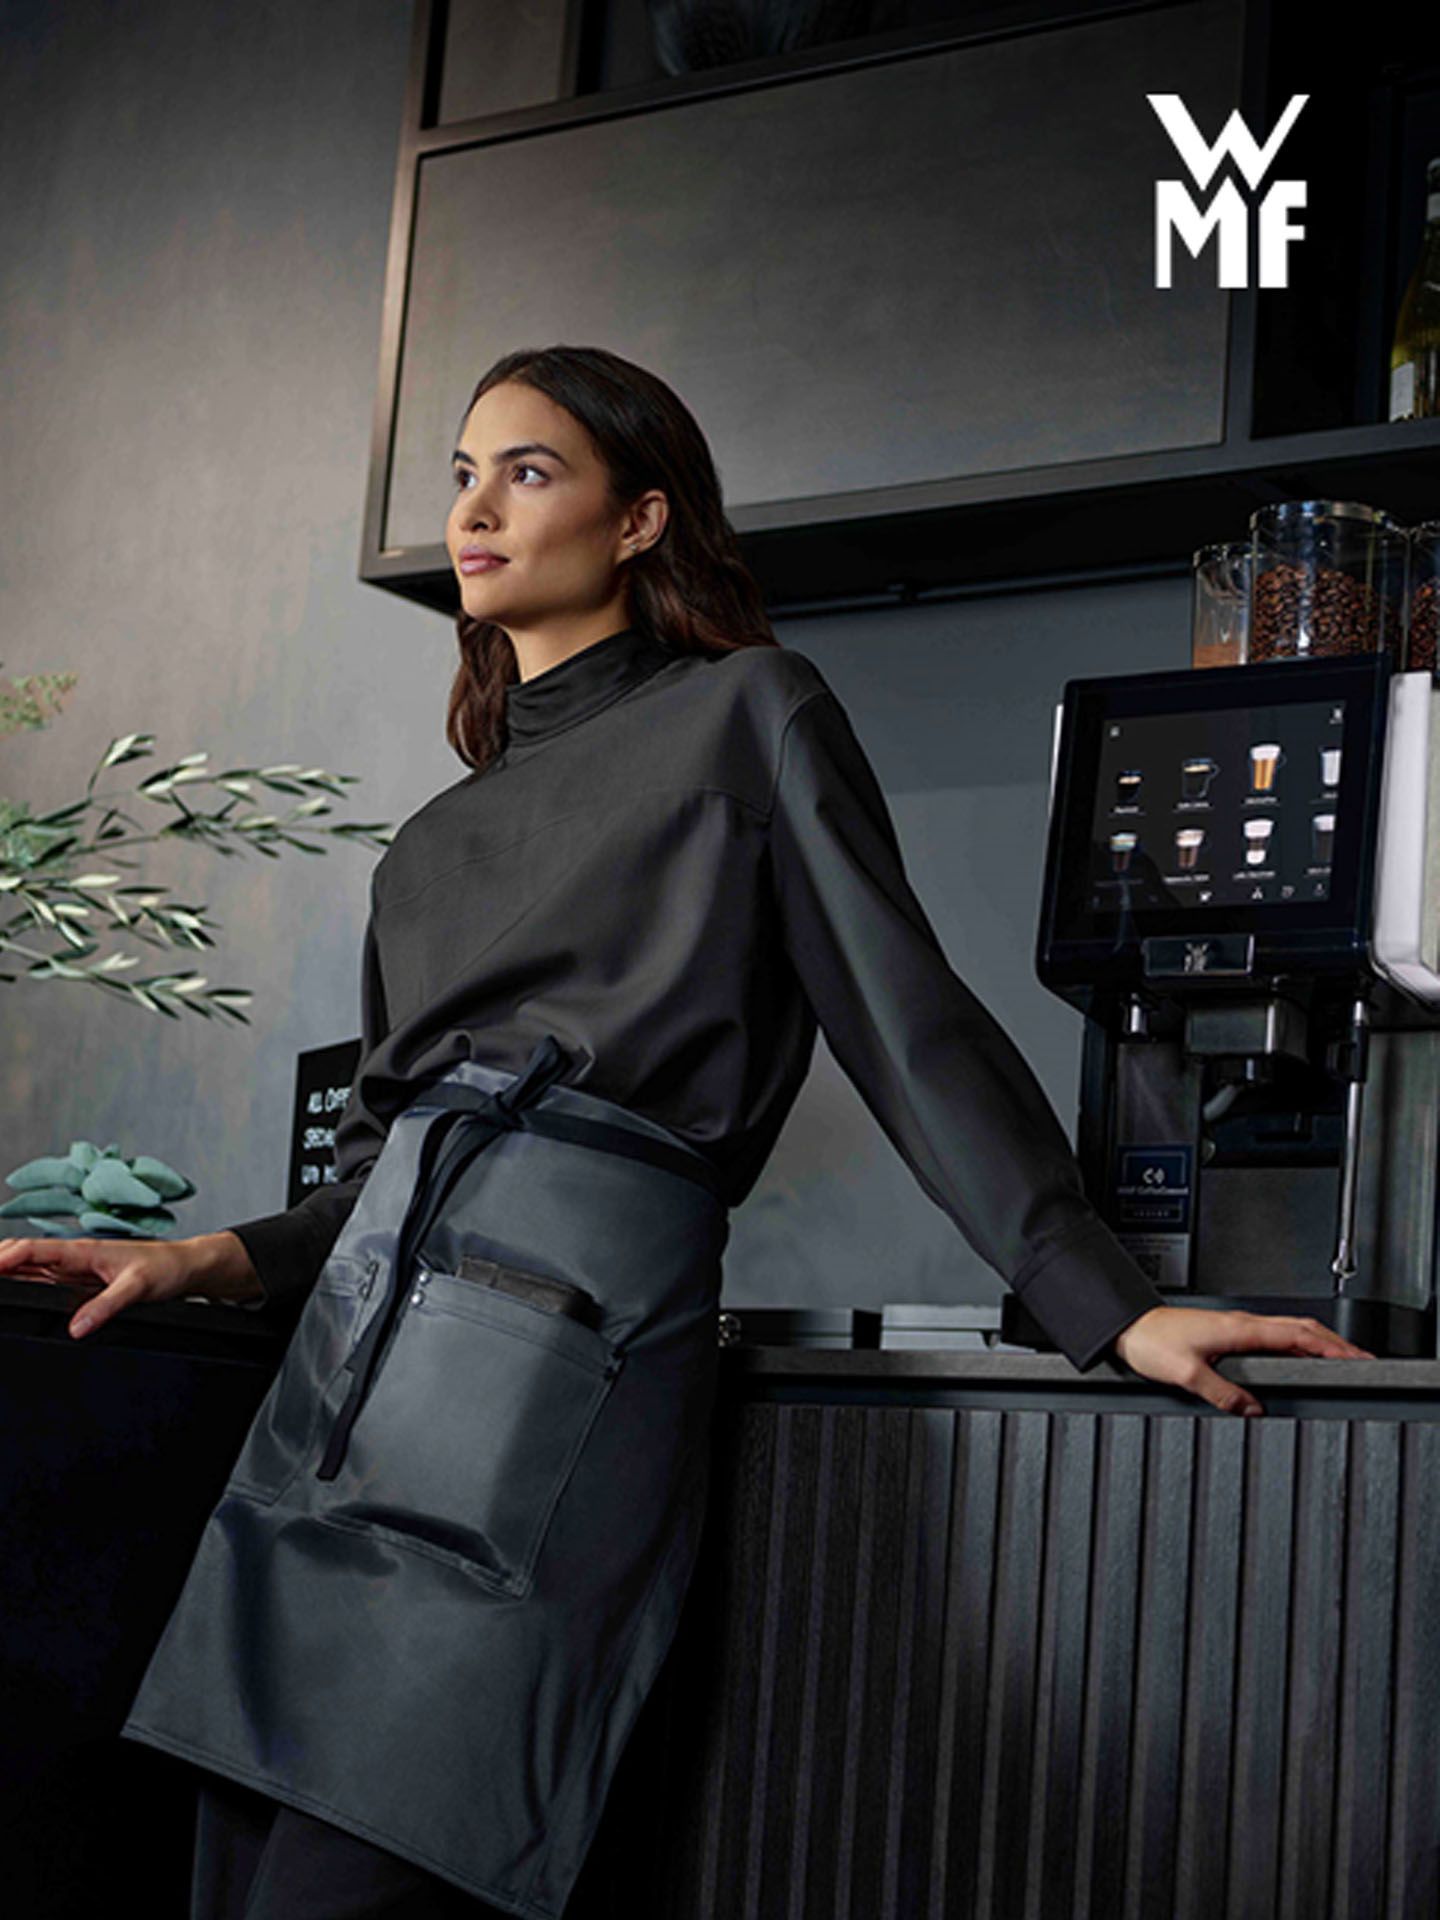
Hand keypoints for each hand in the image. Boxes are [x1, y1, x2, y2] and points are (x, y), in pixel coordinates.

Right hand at [0, 1230, 262, 1337]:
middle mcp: (73, 1258)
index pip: (33, 1250)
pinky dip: (21, 1284)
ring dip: (5, 1273)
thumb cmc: (164, 1267)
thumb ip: (107, 1305)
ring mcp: (74, 1270)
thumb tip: (76, 1328)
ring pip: (28, 1269)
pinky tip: (10, 1291)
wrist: (184, 1267)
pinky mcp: (79, 1282)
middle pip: (22, 1256)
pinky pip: (43, 1281)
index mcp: (83, 1251)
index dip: (5, 1257)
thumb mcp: (138, 1287)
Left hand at [1111, 1305, 1373, 1416]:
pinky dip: (1296, 1346)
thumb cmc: (1151, 1342)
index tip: (1357, 1359)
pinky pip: (1273, 1337)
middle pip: (1302, 1329)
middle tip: (1363, 1360)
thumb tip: (1254, 1410)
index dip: (1331, 1348)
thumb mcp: (1186, 1374)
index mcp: (1239, 1330)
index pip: (1298, 1335)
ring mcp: (1236, 1327)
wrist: (1129, 1327)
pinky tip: (1300, 1360)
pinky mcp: (1228, 1333)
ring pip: (1289, 1331)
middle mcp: (1242, 1324)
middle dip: (1336, 1344)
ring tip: (1341, 1360)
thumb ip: (1223, 1394)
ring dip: (1318, 1343)